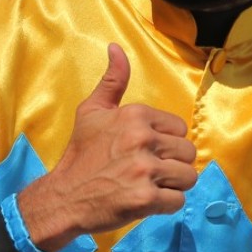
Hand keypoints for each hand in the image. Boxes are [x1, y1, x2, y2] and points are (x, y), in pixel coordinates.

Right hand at [17, 43, 197, 251]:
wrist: (63, 197)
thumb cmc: (80, 154)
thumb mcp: (92, 111)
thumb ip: (113, 80)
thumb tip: (116, 46)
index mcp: (135, 115)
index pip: (180, 128)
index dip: (167, 142)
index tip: (146, 151)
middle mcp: (142, 139)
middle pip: (188, 153)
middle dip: (173, 164)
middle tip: (149, 172)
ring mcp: (144, 170)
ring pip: (189, 177)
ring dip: (173, 185)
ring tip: (151, 185)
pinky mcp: (146, 199)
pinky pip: (178, 201)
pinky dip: (166, 205)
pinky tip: (146, 201)